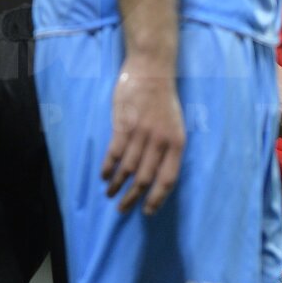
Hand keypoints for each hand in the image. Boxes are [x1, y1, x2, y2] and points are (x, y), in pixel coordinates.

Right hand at [101, 56, 185, 214]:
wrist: (152, 71)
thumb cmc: (163, 100)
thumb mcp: (175, 125)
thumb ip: (167, 148)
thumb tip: (156, 175)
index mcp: (177, 143)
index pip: (168, 179)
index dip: (157, 198)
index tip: (147, 212)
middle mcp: (160, 141)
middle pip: (145, 178)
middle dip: (133, 198)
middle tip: (123, 209)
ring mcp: (141, 133)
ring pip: (128, 168)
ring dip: (117, 185)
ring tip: (110, 194)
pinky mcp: (124, 125)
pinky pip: (115, 153)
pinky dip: (108, 167)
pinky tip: (104, 176)